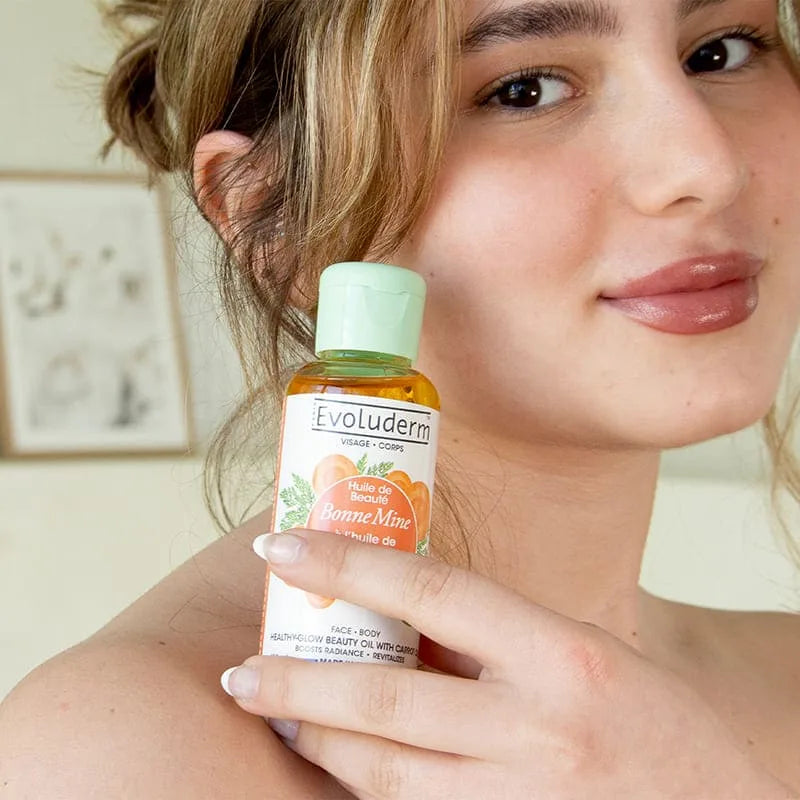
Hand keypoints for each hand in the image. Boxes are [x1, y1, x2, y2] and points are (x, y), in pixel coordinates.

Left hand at [220, 529, 789, 798]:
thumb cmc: (650, 719)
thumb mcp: (579, 652)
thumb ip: (495, 635)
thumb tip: (401, 607)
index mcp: (560, 655)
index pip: (432, 590)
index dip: (348, 563)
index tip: (283, 547)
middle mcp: (539, 731)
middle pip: (388, 703)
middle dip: (299, 685)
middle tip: (242, 670)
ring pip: (387, 778)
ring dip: (322, 746)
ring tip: (280, 718)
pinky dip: (370, 792)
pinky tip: (343, 769)